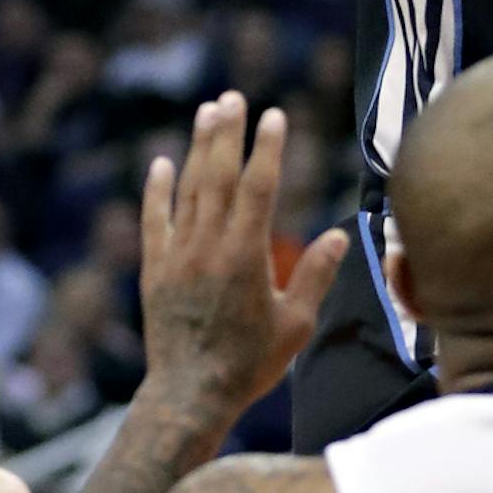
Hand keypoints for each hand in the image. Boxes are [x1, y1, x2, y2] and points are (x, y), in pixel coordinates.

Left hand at [140, 91, 346, 412]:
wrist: (189, 395)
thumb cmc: (249, 364)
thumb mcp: (294, 325)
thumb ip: (314, 276)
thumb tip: (339, 236)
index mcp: (245, 256)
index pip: (258, 188)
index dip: (267, 148)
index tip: (275, 115)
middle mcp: (207, 247)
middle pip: (218, 177)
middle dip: (227, 133)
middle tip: (233, 97)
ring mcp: (176, 256)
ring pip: (187, 190)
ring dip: (198, 148)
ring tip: (207, 112)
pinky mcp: (153, 271)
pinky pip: (154, 221)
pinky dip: (157, 190)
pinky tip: (161, 162)